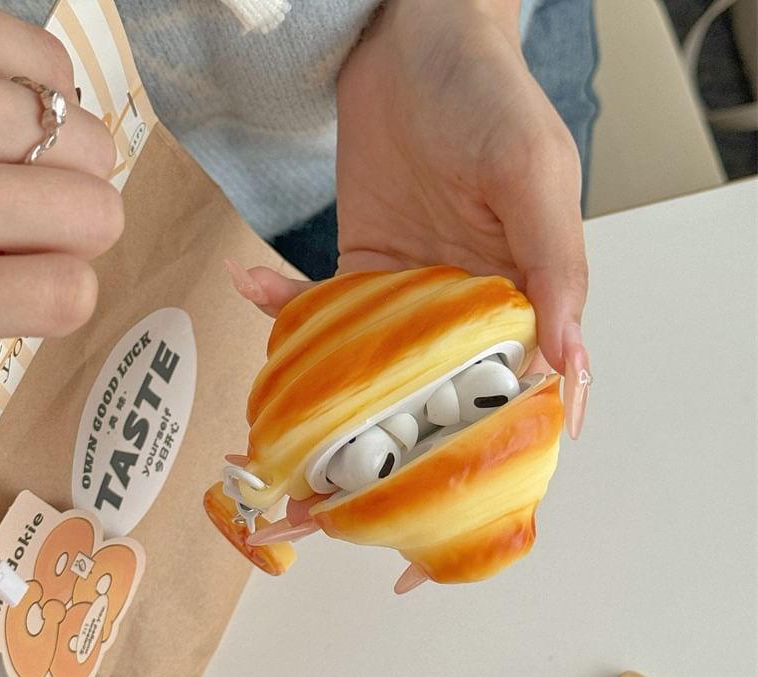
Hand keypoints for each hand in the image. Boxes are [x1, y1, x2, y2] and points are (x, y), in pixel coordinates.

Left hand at [0, 0, 122, 341]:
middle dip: (69, 222)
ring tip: (4, 156)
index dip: (61, 289)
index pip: (67, 296)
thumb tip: (61, 282)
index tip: (29, 280)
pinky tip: (0, 107)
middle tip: (17, 216)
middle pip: (99, 216)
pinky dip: (44, 91)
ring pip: (92, 142)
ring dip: (62, 160)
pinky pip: (54, 63)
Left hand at [226, 0, 591, 436]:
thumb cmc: (486, 96)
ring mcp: (412, 295)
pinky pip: (326, 310)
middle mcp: (471, 307)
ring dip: (330, 392)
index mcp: (526, 296)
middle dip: (389, 437)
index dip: (480, 439)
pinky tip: (251, 284)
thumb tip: (570, 363)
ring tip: (280, 417)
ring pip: (377, 367)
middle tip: (334, 476)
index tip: (430, 487)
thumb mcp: (532, 173)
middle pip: (437, 393)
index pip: (515, 386)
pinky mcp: (363, 271)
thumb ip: (555, 266)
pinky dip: (285, 305)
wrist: (414, 42)